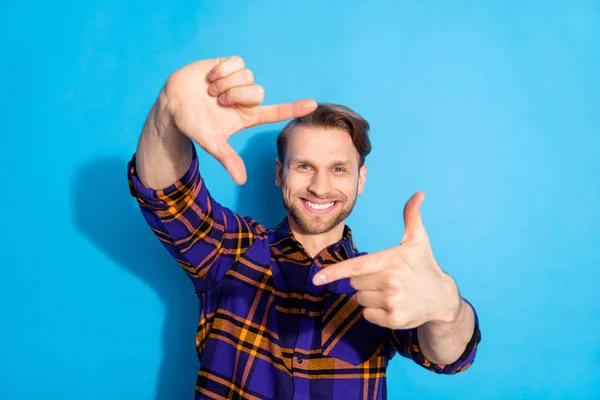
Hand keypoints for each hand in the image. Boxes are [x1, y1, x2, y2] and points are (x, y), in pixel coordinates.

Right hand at [165, 56, 316, 183]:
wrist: (172, 104)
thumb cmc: (192, 125)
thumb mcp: (211, 142)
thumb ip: (228, 159)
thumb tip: (242, 181)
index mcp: (247, 116)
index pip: (275, 112)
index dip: (293, 108)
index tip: (313, 105)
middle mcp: (246, 98)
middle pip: (258, 91)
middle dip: (236, 95)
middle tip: (218, 101)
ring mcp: (238, 81)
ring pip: (247, 76)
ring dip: (226, 83)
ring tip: (210, 91)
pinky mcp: (228, 65)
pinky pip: (236, 62)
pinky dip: (221, 70)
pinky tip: (209, 77)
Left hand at [312, 192, 460, 329]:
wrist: (442, 298)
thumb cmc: (424, 266)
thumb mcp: (418, 240)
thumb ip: (411, 217)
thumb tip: (418, 194)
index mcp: (392, 259)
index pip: (356, 267)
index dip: (334, 272)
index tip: (316, 278)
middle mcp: (392, 281)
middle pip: (354, 283)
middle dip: (363, 280)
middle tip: (383, 278)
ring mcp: (393, 301)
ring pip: (360, 299)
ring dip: (368, 296)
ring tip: (390, 291)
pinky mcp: (394, 320)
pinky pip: (367, 314)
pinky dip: (374, 312)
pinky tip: (391, 305)